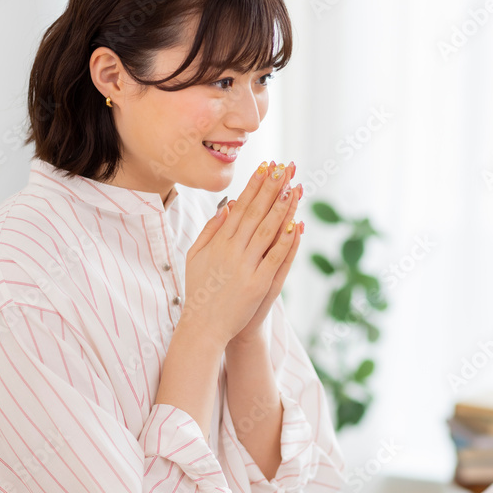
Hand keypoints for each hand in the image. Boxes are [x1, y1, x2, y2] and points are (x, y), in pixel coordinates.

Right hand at [180, 161, 301, 348]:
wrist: (202, 326)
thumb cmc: (199, 291)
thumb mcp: (195, 256)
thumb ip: (209, 231)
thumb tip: (225, 206)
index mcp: (218, 242)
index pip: (240, 206)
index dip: (254, 185)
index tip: (266, 167)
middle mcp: (232, 250)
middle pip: (256, 212)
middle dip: (271, 188)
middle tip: (285, 167)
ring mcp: (246, 267)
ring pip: (268, 230)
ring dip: (282, 207)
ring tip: (294, 186)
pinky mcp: (259, 284)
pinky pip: (276, 257)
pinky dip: (286, 240)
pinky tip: (297, 223)